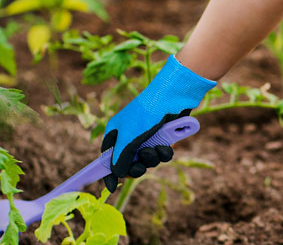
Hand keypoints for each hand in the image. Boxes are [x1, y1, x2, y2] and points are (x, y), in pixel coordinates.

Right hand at [99, 54, 214, 191]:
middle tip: (140, 167)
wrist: (174, 95)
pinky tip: (167, 146)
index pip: (108, 157)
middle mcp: (130, 135)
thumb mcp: (129, 138)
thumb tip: (117, 174)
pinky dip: (164, 152)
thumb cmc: (146, 113)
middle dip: (136, 167)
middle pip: (129, 162)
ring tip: (155, 149)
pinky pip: (162, 154)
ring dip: (152, 159)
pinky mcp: (164, 136)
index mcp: (116, 133)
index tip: (110, 187)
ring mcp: (148, 136)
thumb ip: (121, 158)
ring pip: (147, 160)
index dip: (109, 172)